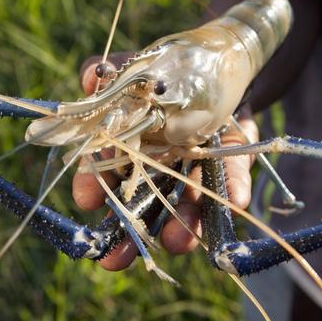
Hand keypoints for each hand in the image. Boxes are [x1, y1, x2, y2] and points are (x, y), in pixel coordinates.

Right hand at [74, 53, 258, 269]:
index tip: (87, 200)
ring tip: (175, 241)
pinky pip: (234, 177)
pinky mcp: (233, 161)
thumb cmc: (169, 68)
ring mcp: (198, 168)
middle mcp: (164, 166)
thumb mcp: (137, 65)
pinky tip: (235, 201)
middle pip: (145, 206)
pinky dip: (235, 187)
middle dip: (129, 233)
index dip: (94, 187)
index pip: (107, 173)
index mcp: (133, 147)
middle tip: (114, 259)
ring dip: (183, 224)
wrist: (222, 61)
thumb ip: (112, 72)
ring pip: (188, 203)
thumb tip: (91, 78)